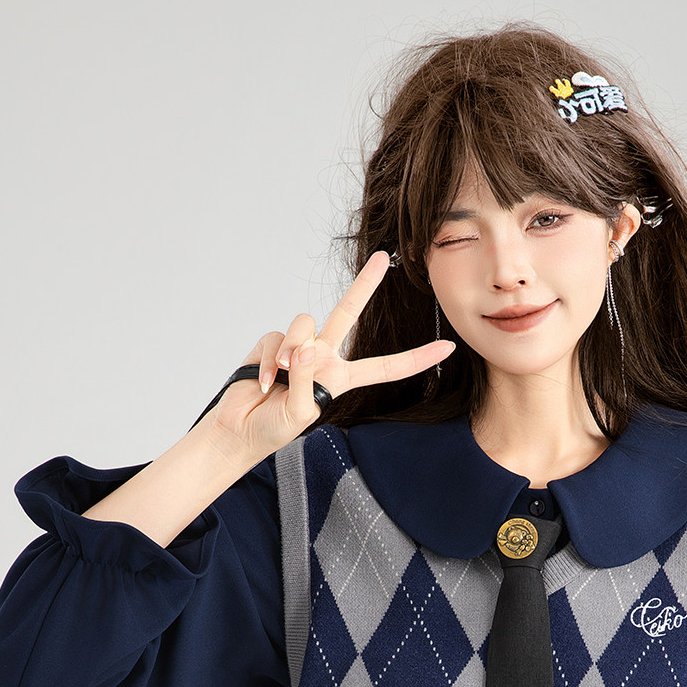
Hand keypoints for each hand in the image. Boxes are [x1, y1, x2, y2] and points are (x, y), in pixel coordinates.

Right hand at [210, 251, 455, 459]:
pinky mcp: (272, 342)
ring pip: (305, 326)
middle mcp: (323, 356)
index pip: (387, 367)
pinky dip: (267, 360)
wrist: (238, 429)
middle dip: (364, 284)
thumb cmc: (273, 429)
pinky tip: (262, 381)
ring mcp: (297, 346)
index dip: (417, 358)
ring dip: (289, 353)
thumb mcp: (300, 413)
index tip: (448, 347)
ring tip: (277, 380)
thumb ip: (305, 378)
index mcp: (341, 378)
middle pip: (348, 312)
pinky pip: (276, 337)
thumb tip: (305, 346)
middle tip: (383, 258)